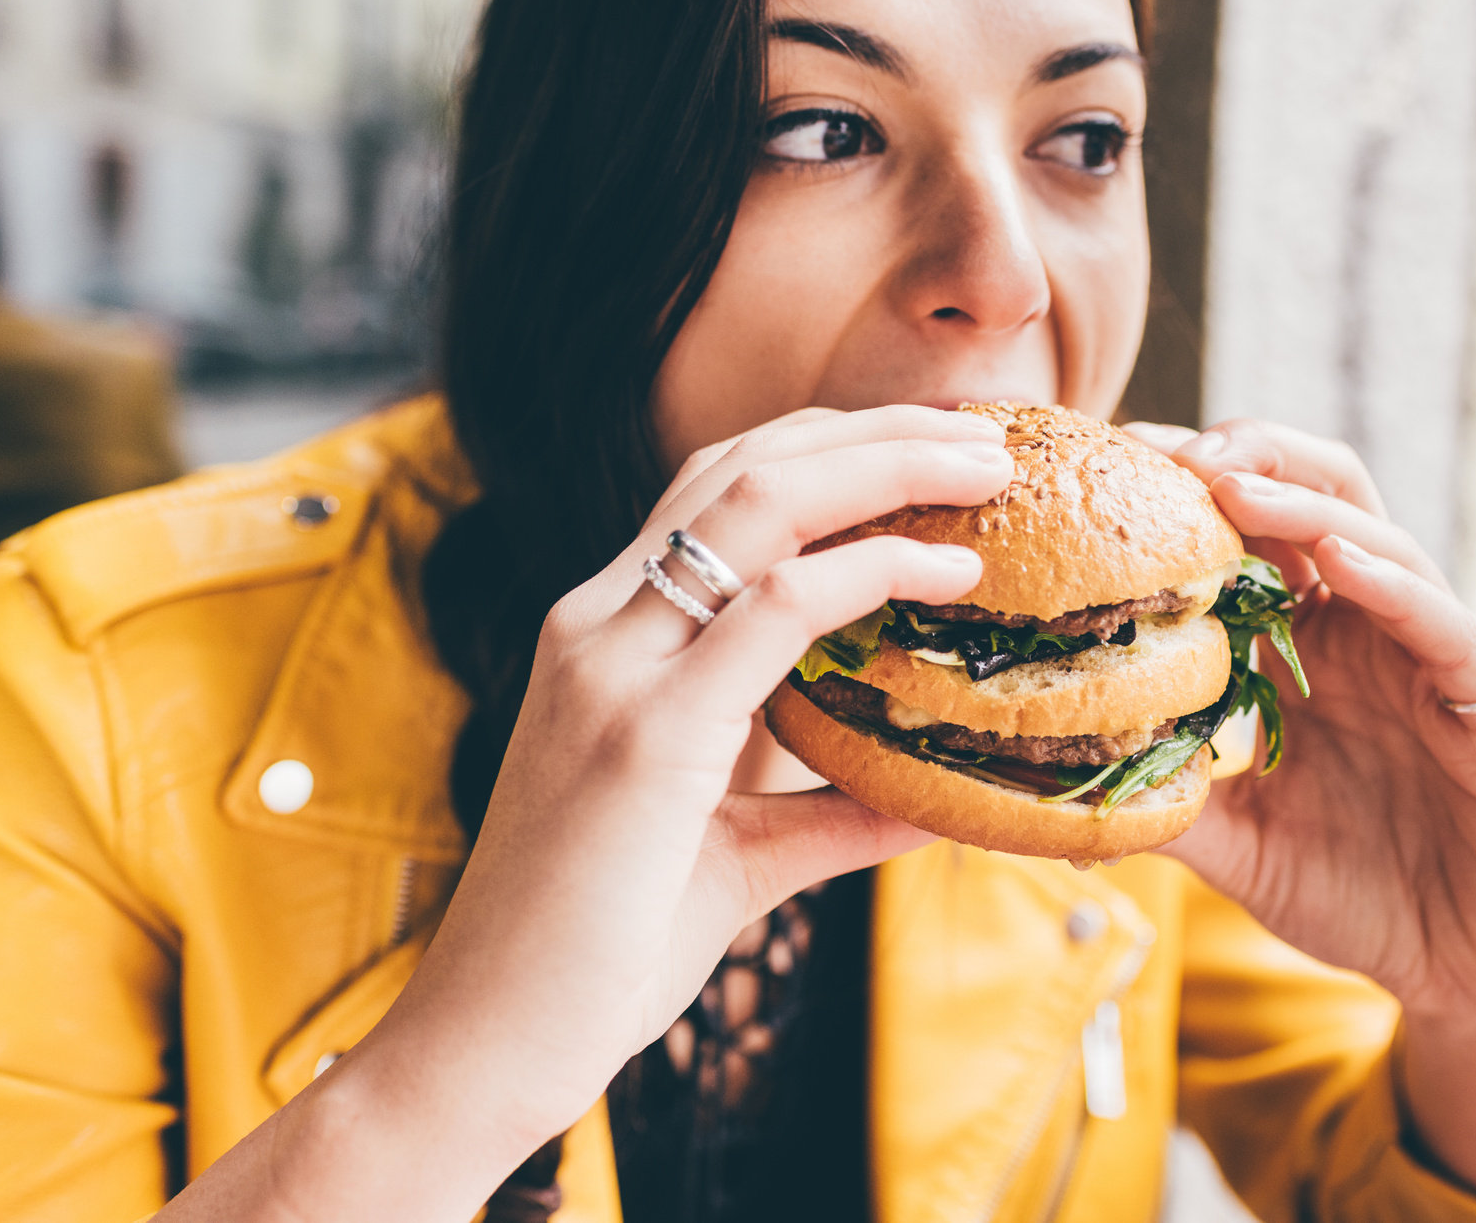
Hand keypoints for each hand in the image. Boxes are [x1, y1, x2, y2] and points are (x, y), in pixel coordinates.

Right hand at [164, 407, 1011, 1222]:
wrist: (485, 1044)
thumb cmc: (596, 952)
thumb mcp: (735, 857)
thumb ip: (828, 814)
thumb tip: (933, 800)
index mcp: (607, 638)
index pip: (721, 491)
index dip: (832, 448)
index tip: (937, 449)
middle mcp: (599, 626)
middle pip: (748, 465)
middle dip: (877, 430)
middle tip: (990, 432)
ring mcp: (612, 669)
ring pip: (760, 501)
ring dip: (887, 466)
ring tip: (989, 468)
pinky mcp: (644, 733)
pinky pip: (773, 609)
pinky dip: (872, 572)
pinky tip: (948, 575)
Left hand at [1126, 419, 1475, 1212]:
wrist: (1468, 974)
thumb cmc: (1358, 897)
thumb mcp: (1236, 844)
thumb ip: (1165, 800)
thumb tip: (1051, 783)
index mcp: (1308, 646)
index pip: (1250, 536)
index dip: (1189, 491)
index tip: (1113, 465)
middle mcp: (1369, 632)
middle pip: (1318, 497)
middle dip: (1246, 455)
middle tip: (1167, 451)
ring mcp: (1431, 657)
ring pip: (1378, 539)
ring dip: (1302, 502)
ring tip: (1231, 480)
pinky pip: (1444, 624)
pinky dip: (1393, 583)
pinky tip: (1339, 561)